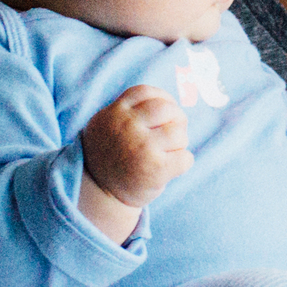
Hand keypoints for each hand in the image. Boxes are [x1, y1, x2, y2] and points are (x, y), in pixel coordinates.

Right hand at [81, 85, 192, 208]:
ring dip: (179, 143)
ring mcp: (142, 146)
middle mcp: (127, 126)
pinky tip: (170, 168)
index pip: (147, 93)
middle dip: (176, 119)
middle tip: (172, 134)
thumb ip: (129, 109)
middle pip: (167, 109)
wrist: (100, 193)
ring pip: (179, 133)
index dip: (162, 99)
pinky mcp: (155, 169)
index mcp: (116, 112)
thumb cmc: (111, 155)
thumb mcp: (107, 124)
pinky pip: (185, 158)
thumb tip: (168, 101)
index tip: (165, 113)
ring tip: (167, 153)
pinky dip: (183, 162)